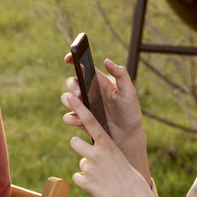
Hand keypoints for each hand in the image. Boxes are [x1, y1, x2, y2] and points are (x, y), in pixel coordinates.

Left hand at [62, 90, 159, 196]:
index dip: (79, 108)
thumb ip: (103, 150)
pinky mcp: (84, 182)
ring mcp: (89, 168)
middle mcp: (96, 153)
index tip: (70, 96)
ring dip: (86, 166)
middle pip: (74, 141)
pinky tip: (99, 187)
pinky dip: (86, 182)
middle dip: (81, 148)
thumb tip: (86, 151)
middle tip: (96, 160)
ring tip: (101, 175)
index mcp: (107, 144)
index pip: (90, 122)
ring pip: (79, 161)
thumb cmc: (129, 177)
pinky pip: (77, 177)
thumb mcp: (118, 157)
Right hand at [63, 55, 146, 173]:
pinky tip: (81, 121)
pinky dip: (71, 118)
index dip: (72, 60)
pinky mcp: (80, 121)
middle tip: (79, 94)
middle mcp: (88, 92)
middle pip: (71, 82)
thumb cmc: (130, 113)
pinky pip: (68, 117)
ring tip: (80, 106)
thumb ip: (121, 75)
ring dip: (69, 101)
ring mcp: (83, 107)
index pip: (82, 67)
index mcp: (98, 82)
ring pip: (66, 98)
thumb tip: (107, 60)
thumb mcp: (129, 92)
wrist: (128, 137)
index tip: (68, 59)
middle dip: (72, 86)